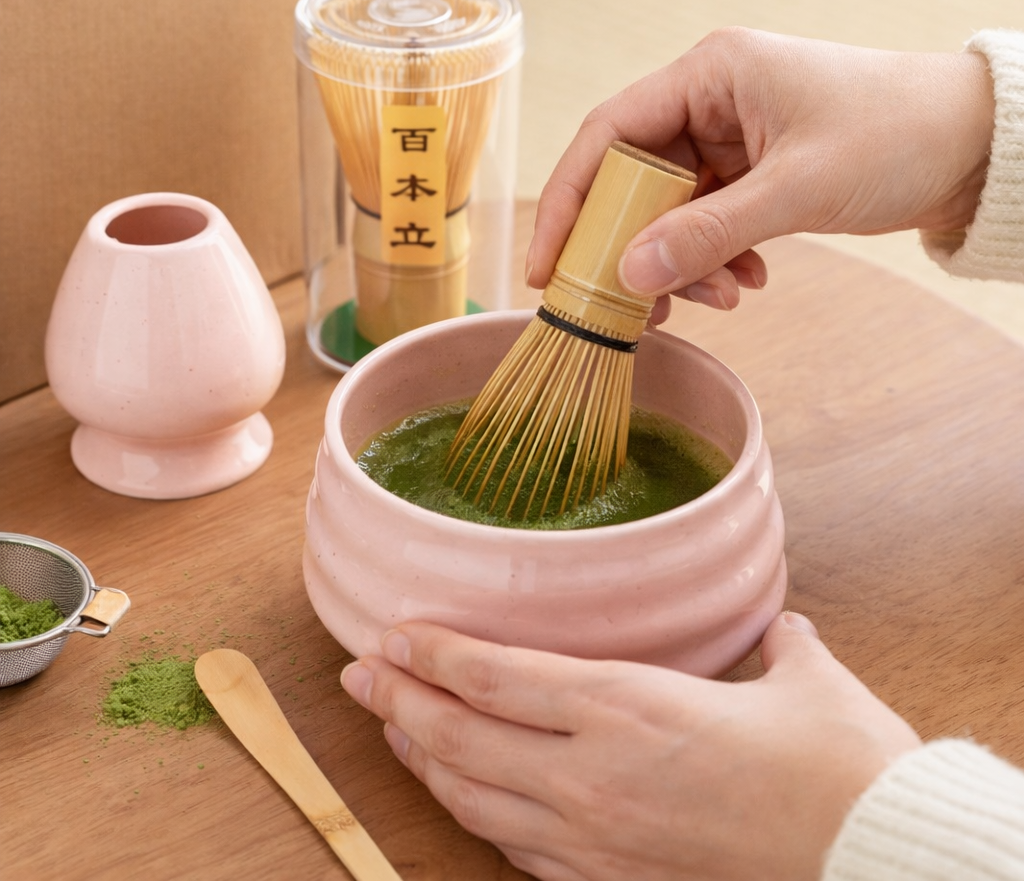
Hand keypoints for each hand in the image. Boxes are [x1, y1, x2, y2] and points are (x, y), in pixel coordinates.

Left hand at [340, 613, 920, 880]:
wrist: (876, 865)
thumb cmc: (842, 769)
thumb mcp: (806, 682)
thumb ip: (778, 647)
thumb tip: (782, 629)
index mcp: (629, 704)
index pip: (495, 675)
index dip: (432, 654)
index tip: (391, 635)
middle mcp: (593, 771)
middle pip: (461, 736)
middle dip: (399, 702)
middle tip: (357, 676)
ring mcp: (595, 838)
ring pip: (475, 798)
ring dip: (423, 760)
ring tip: (390, 730)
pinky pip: (517, 850)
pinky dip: (475, 817)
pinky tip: (461, 799)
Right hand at [528, 27, 994, 319]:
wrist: (973, 147)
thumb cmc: (894, 136)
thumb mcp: (793, 189)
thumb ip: (707, 234)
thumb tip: (630, 278)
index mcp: (708, 74)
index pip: (608, 135)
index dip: (569, 201)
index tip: (546, 267)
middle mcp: (709, 102)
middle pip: (632, 181)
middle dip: (634, 248)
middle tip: (632, 306)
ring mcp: (729, 140)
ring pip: (670, 212)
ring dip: (685, 264)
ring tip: (724, 298)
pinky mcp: (750, 174)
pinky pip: (707, 224)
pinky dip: (717, 261)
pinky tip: (752, 281)